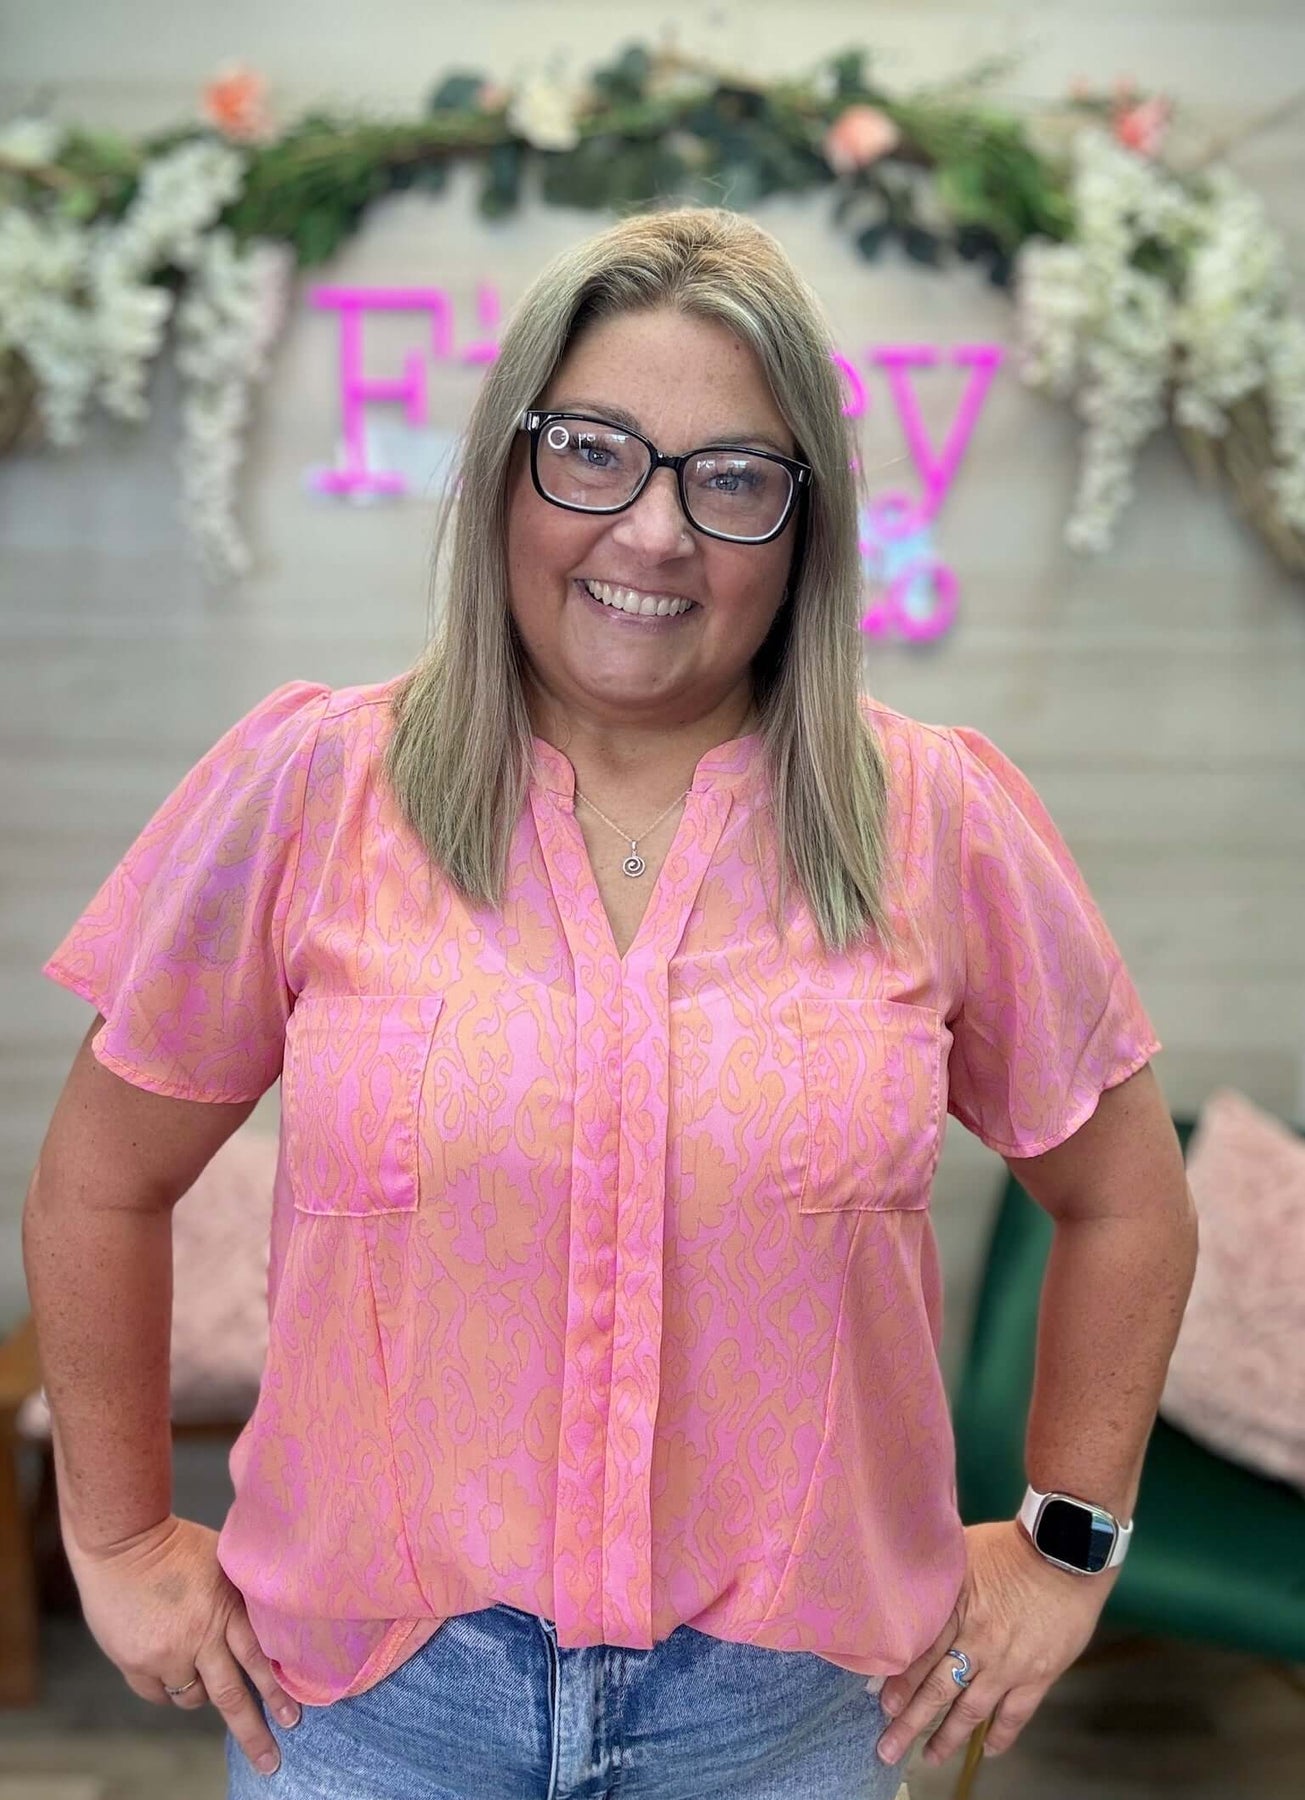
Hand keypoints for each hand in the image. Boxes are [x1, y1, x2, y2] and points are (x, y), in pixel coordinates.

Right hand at [61, 1512, 300, 1776]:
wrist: (122, 1542)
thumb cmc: (176, 1544)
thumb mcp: (222, 1563)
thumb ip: (239, 1597)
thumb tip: (265, 1622)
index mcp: (226, 1608)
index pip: (259, 1659)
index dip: (276, 1691)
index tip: (292, 1719)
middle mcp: (200, 1637)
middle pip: (232, 1695)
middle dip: (253, 1731)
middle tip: (270, 1759)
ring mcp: (166, 1654)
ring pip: (193, 1697)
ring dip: (202, 1693)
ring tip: (201, 1671)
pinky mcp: (136, 1663)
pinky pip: (160, 1694)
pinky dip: (170, 1689)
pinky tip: (172, 1672)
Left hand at [875, 1519, 1116, 1768]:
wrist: (1066, 1553)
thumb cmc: (1011, 1546)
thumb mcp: (961, 1549)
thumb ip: (938, 1575)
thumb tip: (905, 1579)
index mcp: (955, 1611)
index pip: (919, 1656)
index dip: (899, 1683)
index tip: (882, 1704)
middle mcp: (976, 1644)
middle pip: (938, 1690)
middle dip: (910, 1721)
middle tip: (888, 1748)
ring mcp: (1007, 1665)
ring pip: (972, 1710)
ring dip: (948, 1737)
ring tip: (929, 1757)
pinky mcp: (1038, 1676)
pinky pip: (1016, 1715)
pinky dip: (1002, 1735)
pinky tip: (988, 1750)